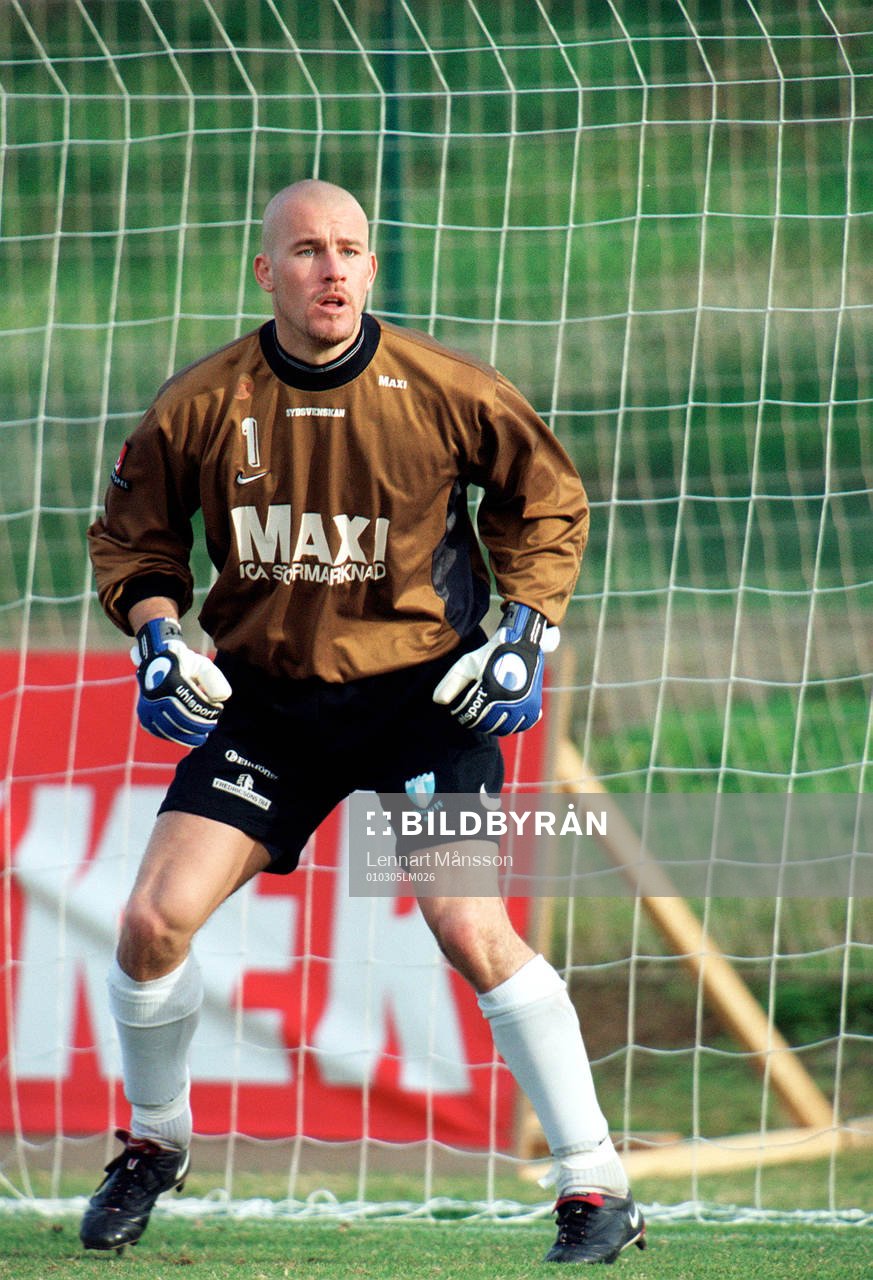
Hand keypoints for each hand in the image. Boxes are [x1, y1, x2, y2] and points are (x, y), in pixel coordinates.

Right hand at [130, 618, 230, 746]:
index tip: (219, 709)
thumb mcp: (201, 665)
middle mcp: (155, 697)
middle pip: (182, 720)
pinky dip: (177, 737)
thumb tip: (222, 698)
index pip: (193, 704)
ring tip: (203, 735)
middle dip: (200, 725)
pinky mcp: (145, 718)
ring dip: (190, 736)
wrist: (156, 663)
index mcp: (169, 682)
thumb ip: (213, 678)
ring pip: (171, 731)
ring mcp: (147, 709)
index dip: (208, 711)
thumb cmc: (184, 665)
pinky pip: (163, 733)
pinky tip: (190, 736)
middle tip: (212, 724)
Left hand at [433, 602, 558, 734]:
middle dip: (477, 721)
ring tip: (487, 716)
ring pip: (505, 729)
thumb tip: (438, 701)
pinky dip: (513, 725)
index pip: (471, 717)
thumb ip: (451, 683)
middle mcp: (509, 701)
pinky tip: (504, 718)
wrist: (520, 644)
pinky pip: (522, 725)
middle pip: (487, 725)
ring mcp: (524, 705)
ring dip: (494, 725)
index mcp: (491, 691)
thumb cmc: (489, 654)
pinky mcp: (534, 706)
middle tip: (472, 714)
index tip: (459, 711)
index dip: (462, 716)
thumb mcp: (466, 664)